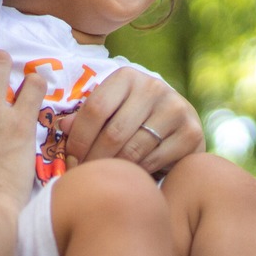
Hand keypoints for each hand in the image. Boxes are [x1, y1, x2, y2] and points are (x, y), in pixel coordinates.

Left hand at [60, 67, 203, 175]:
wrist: (179, 125)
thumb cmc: (134, 118)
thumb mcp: (111, 110)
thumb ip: (86, 116)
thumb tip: (64, 126)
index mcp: (128, 77)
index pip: (95, 108)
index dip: (79, 138)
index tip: (71, 159)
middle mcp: (154, 87)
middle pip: (113, 133)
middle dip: (93, 159)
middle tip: (84, 175)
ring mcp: (176, 109)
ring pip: (132, 150)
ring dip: (114, 168)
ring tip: (103, 178)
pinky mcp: (191, 133)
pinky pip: (153, 161)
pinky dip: (137, 173)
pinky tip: (128, 177)